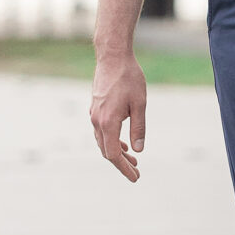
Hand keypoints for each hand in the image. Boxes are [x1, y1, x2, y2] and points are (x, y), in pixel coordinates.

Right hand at [91, 48, 146, 181]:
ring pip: (103, 142)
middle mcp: (97, 121)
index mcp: (108, 122)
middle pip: (107, 151)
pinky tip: (123, 143)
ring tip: (133, 159)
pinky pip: (101, 132)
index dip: (124, 168)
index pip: (113, 154)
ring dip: (117, 152)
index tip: (135, 177)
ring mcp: (94, 115)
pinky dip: (112, 141)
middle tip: (136, 171)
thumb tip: (138, 150)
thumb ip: (139, 128)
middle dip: (121, 163)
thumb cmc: (129, 78)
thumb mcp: (140, 104)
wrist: (112, 57)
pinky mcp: (95, 109)